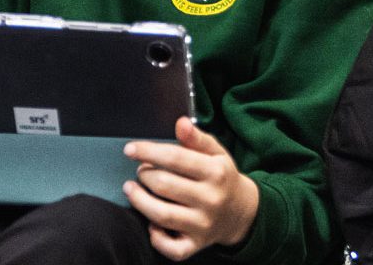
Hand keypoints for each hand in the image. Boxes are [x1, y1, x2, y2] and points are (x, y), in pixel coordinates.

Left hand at [123, 117, 259, 260]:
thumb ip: (196, 138)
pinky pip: (172, 249)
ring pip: (162, 216)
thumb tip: (180, 123)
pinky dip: (156, 238)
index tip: (130, 149)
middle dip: (144, 175)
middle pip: (164, 185)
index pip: (175, 158)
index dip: (148, 151)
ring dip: (139, 201)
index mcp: (216, 172)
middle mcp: (210, 199)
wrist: (242, 212)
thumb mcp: (216, 153)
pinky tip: (151, 224)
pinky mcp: (197, 244)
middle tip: (141, 171)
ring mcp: (203, 224)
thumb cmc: (222, 178)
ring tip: (131, 190)